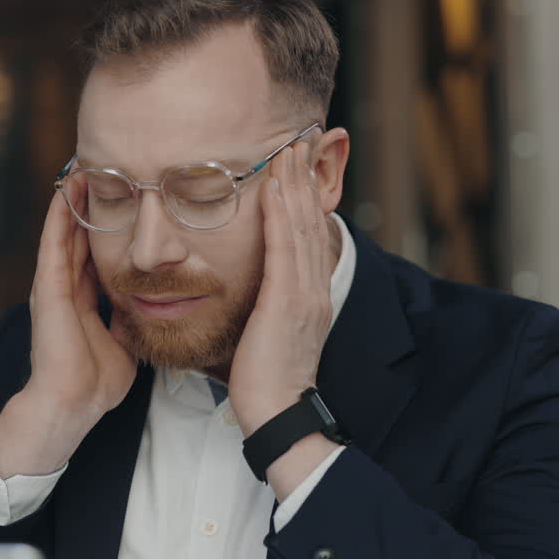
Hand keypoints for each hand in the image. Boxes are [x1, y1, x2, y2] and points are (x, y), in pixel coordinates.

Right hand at [0, 188, 137, 477]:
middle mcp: (65, 286)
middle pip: (77, 233)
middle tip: (98, 164)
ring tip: (81, 165)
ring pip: (63, 231)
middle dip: (87, 202)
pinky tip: (68, 190)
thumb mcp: (122, 340)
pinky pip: (54, 243)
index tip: (118, 194)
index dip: (103, 223)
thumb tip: (151, 307)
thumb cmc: (96, 382)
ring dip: (71, 199)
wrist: (73, 404)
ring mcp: (53, 285)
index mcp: (82, 298)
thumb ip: (129, 320)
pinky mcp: (48, 289)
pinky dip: (60, 216)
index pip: (93, 250)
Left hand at [228, 141, 334, 435]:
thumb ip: (262, 310)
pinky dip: (282, 216)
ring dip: (295, 186)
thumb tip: (246, 295)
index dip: (302, 199)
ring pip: (302, 228)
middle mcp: (312, 290)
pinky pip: (285, 250)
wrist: (277, 416)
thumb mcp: (265, 336)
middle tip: (298, 141)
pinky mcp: (289, 304)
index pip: (306, 236)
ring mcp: (304, 295)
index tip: (294, 167)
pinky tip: (274, 190)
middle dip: (305, 181)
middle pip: (310, 222)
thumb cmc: (262, 383)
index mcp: (306, 296)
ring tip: (288, 151)